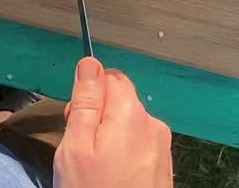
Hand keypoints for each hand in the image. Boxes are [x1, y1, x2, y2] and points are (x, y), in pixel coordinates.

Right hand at [54, 58, 172, 187]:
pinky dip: (123, 154)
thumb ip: (86, 101)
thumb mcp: (77, 145)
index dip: (87, 94)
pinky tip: (111, 177)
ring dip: (110, 137)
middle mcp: (153, 125)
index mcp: (131, 113)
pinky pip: (139, 146)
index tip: (75, 120)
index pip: (109, 76)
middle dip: (97, 116)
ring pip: (128, 124)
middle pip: (120, 100)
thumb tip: (90, 63)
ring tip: (95, 168)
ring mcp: (162, 148)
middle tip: (80, 149)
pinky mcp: (163, 168)